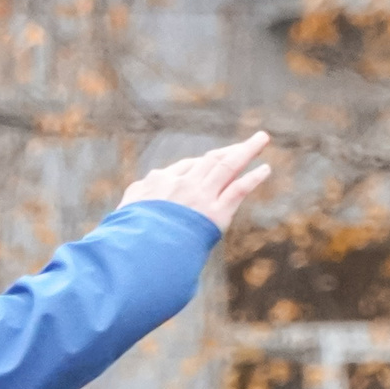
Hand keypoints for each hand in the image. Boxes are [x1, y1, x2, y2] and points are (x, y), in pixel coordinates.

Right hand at [118, 133, 272, 233]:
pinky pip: (238, 189)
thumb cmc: (127, 238)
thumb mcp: (124, 216)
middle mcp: (180, 183)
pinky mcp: (215, 212)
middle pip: (208, 161)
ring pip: (226, 166)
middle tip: (245, 143)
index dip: (200, 166)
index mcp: (157, 183)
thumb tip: (133, 209)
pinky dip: (253, 178)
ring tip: (262, 139)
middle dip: (228, 151)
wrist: (138, 249)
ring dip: (246, 150)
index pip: (183, 169)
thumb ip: (133, 206)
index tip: (211, 163)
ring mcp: (199, 196)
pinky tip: (265, 168)